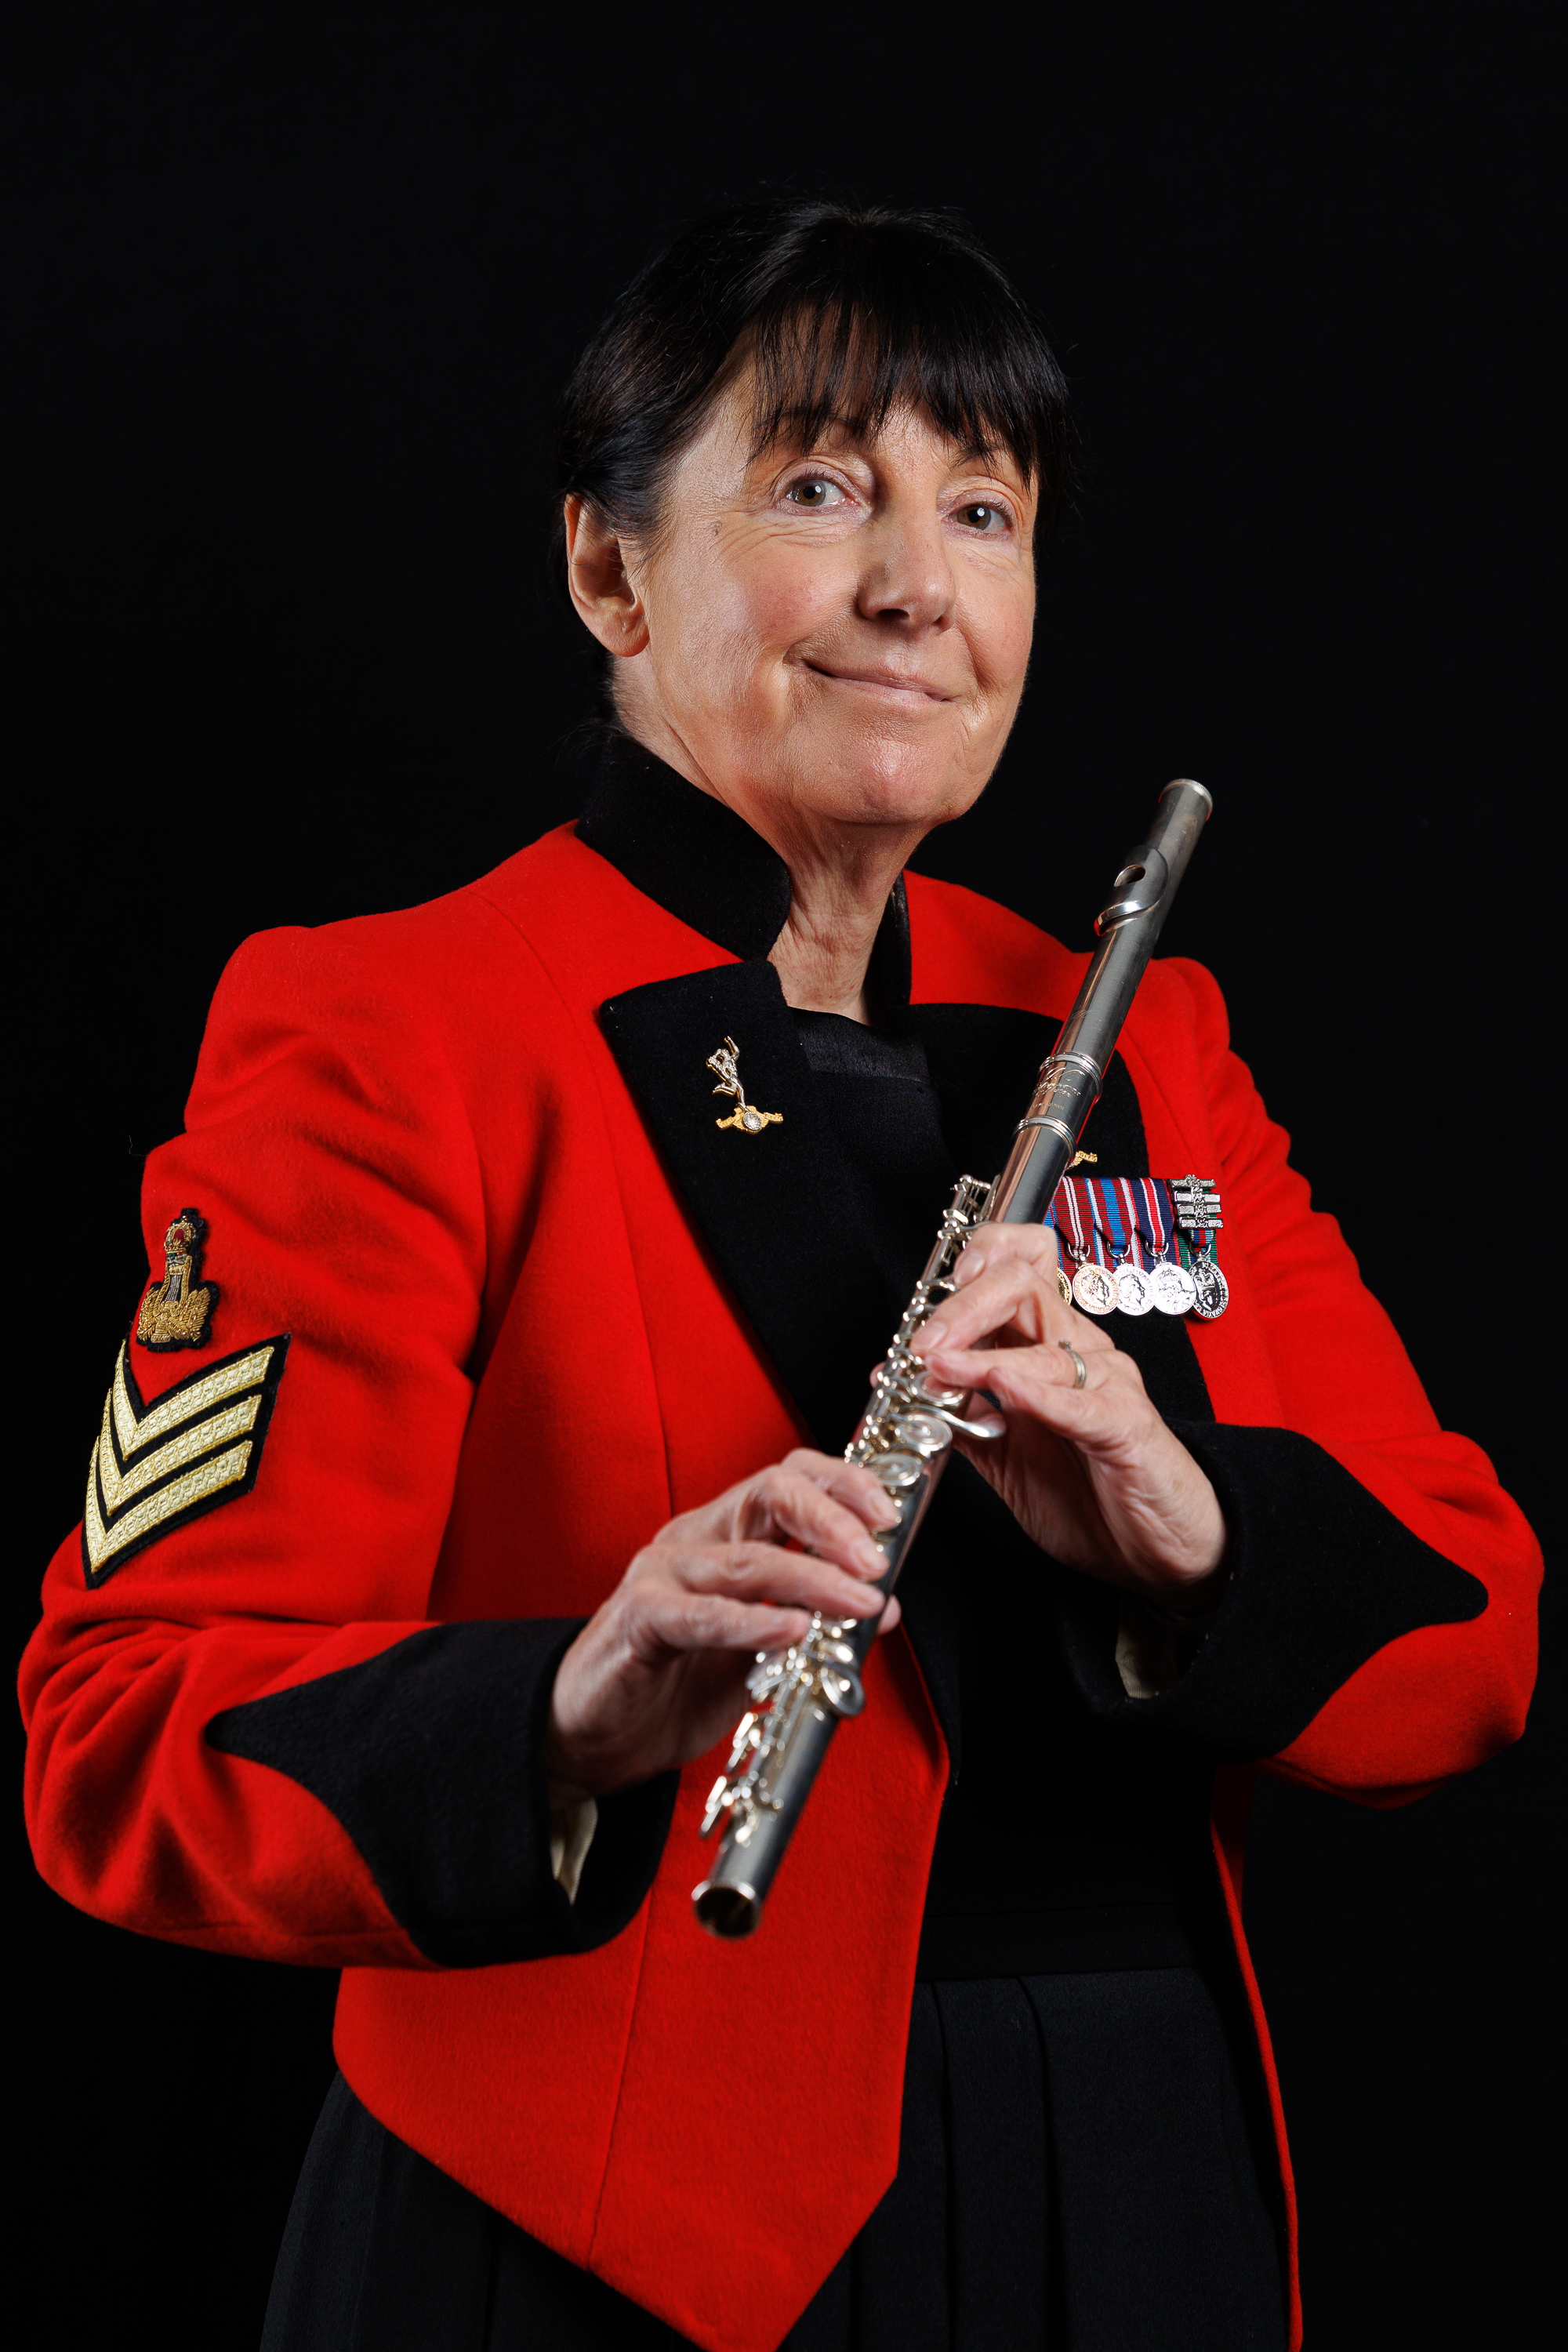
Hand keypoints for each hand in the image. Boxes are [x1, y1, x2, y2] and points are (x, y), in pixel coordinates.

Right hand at [544, 1451, 902, 1796]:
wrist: (592, 1737)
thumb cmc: (674, 1684)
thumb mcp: (759, 1648)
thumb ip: (812, 1621)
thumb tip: (884, 1605)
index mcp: (726, 1534)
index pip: (790, 1479)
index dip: (844, 1486)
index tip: (891, 1516)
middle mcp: (695, 1539)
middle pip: (771, 1492)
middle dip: (835, 1517)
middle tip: (877, 1557)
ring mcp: (662, 1574)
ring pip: (748, 1559)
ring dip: (813, 1578)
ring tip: (860, 1599)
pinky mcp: (638, 1619)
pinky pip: (701, 1616)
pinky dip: (752, 1623)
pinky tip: (792, 1632)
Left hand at [912, 1223, 1227, 1608]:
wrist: (1154, 1549)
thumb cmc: (1090, 1493)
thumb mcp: (1004, 1451)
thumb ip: (961, 1413)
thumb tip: (903, 1384)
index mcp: (1050, 1344)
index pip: (1020, 1264)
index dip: (977, 1261)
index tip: (930, 1296)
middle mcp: (1080, 1351)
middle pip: (1024, 1285)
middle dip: (962, 1306)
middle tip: (922, 1342)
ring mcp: (1107, 1384)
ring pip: (1043, 1345)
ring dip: (981, 1356)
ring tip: (938, 1368)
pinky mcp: (1126, 1426)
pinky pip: (1079, 1402)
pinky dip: (1036, 1393)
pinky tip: (1005, 1389)